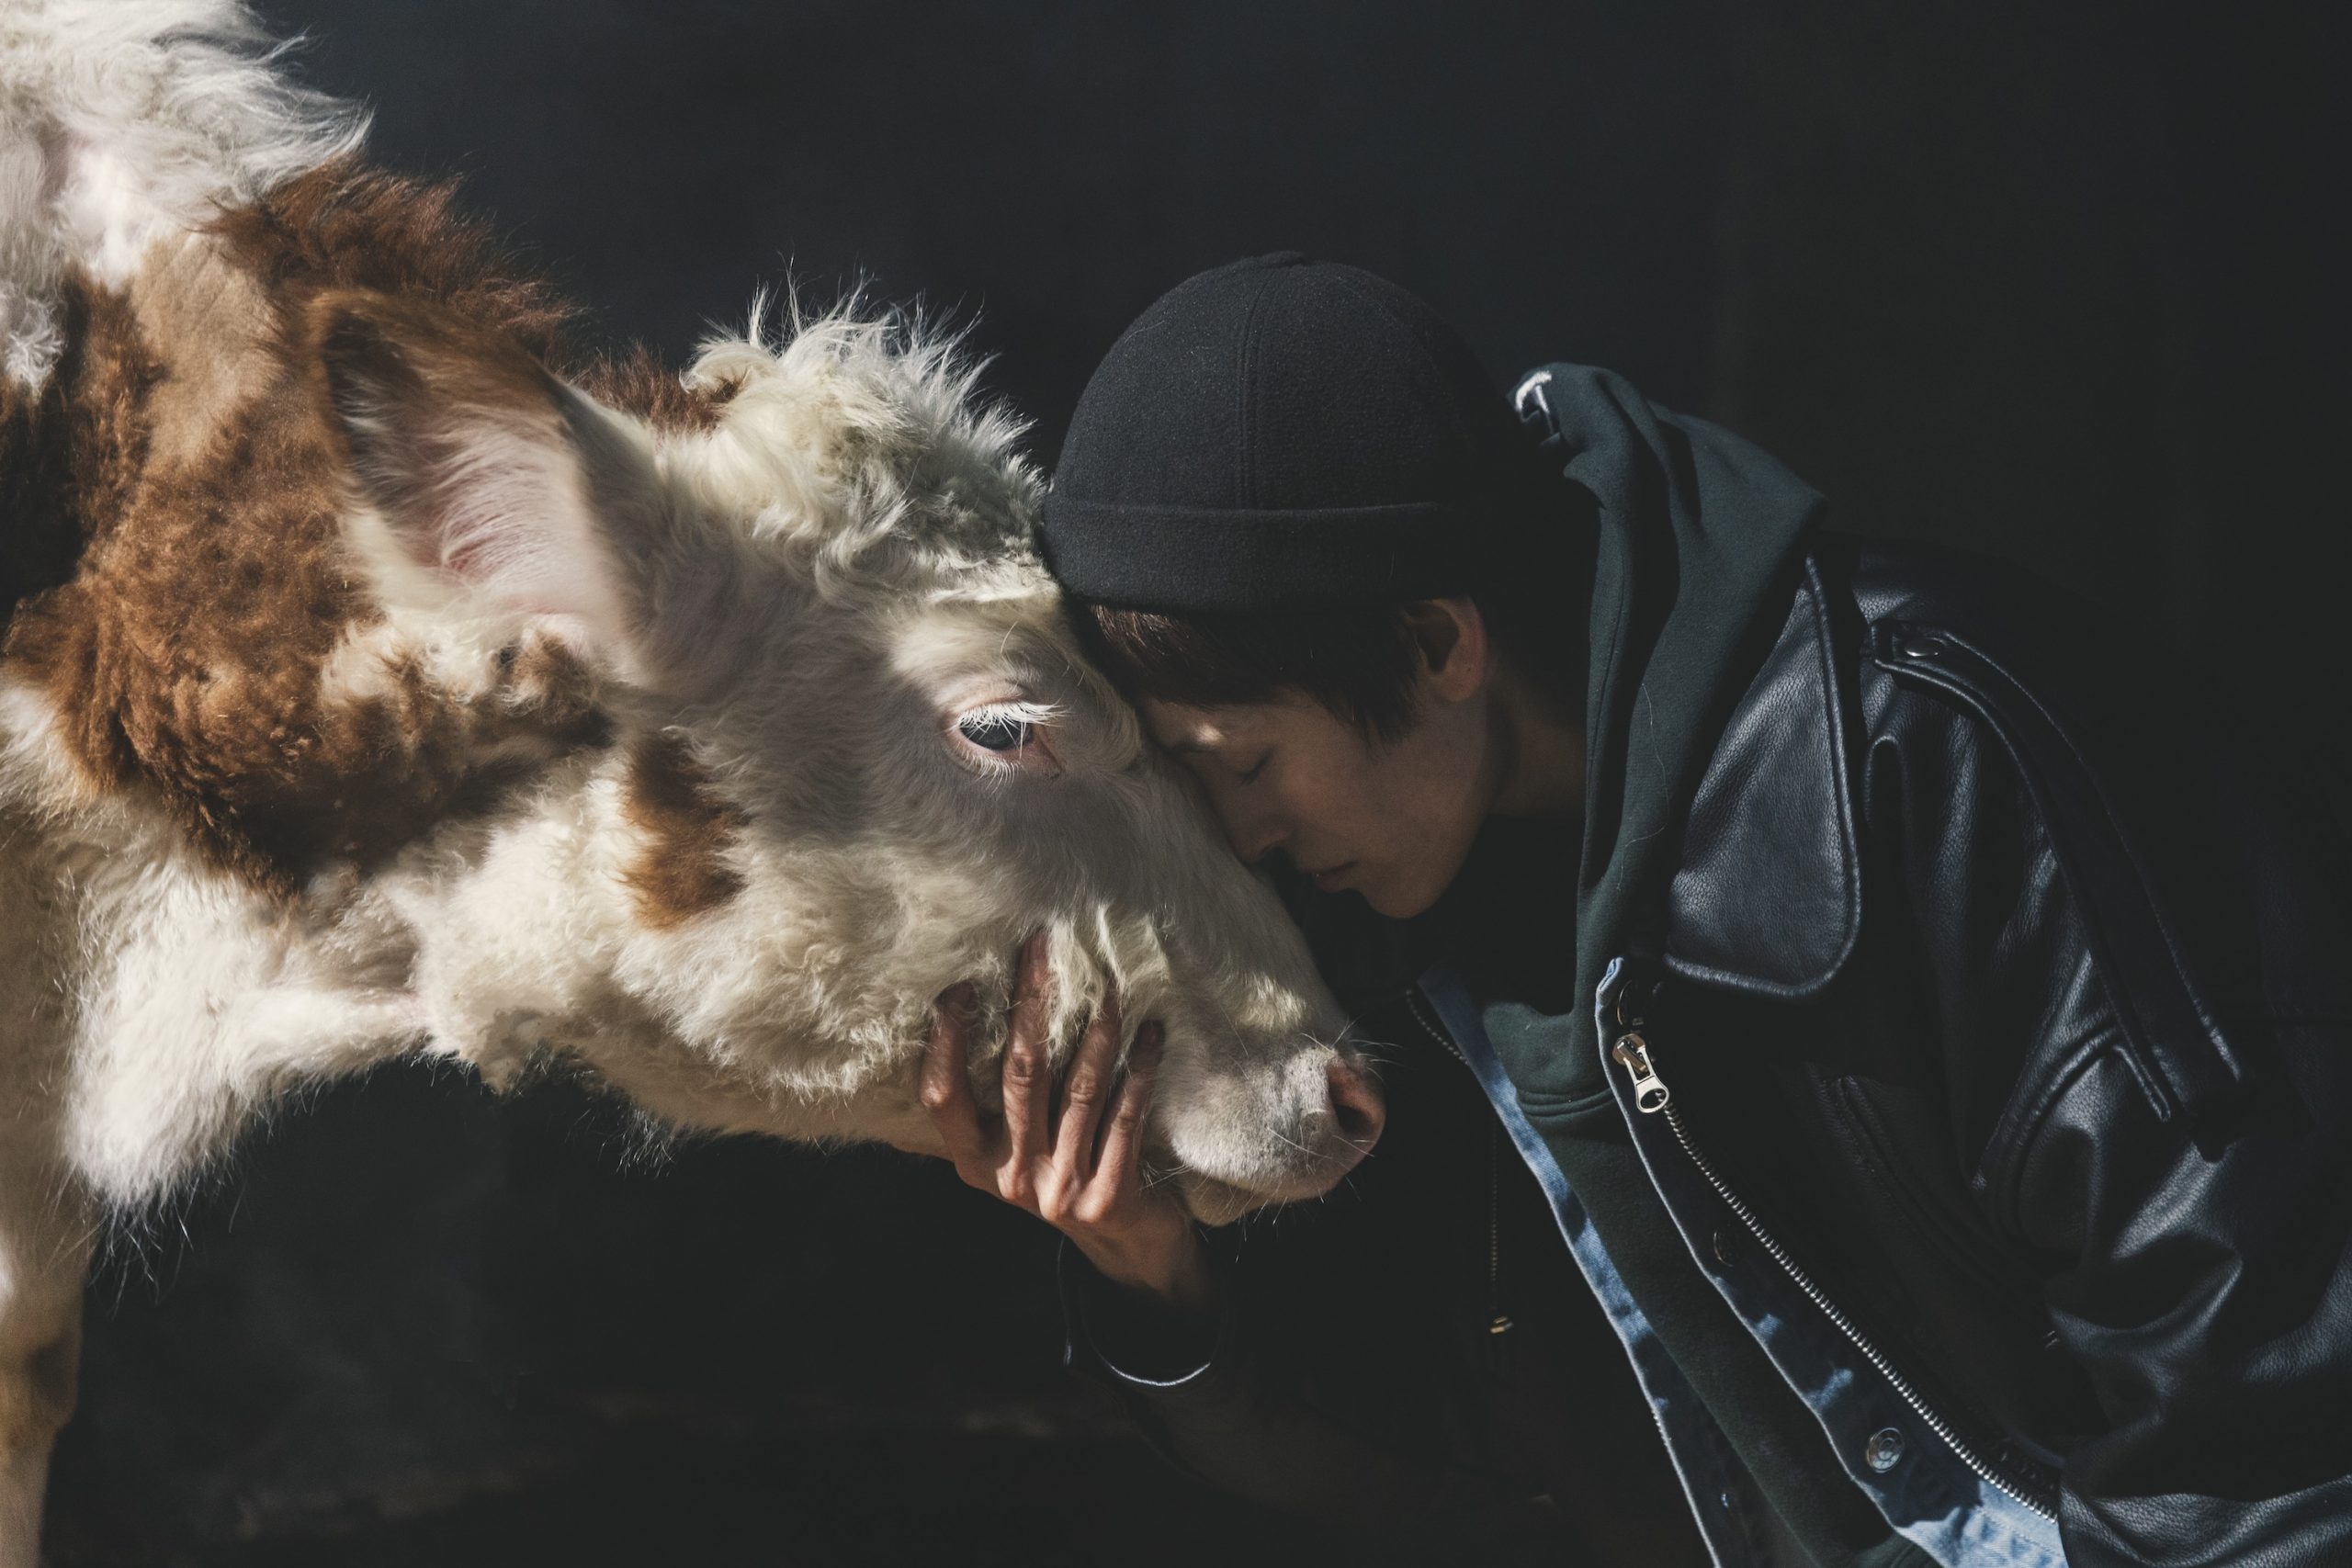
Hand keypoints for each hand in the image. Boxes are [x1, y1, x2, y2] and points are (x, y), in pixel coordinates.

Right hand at [920, 933, 1214, 1317]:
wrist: (1125, 1246)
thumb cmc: (1064, 1175)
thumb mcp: (1012, 1151)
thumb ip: (989, 1103)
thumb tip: (954, 1017)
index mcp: (974, 1161)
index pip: (942, 1096)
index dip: (945, 1041)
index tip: (959, 984)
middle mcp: (1010, 1177)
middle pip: (1019, 1076)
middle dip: (1032, 1005)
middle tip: (1043, 948)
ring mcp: (1059, 1190)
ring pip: (1079, 1090)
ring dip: (1097, 1032)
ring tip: (1109, 984)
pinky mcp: (1108, 1197)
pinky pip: (1125, 1117)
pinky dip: (1140, 1071)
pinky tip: (1152, 1035)